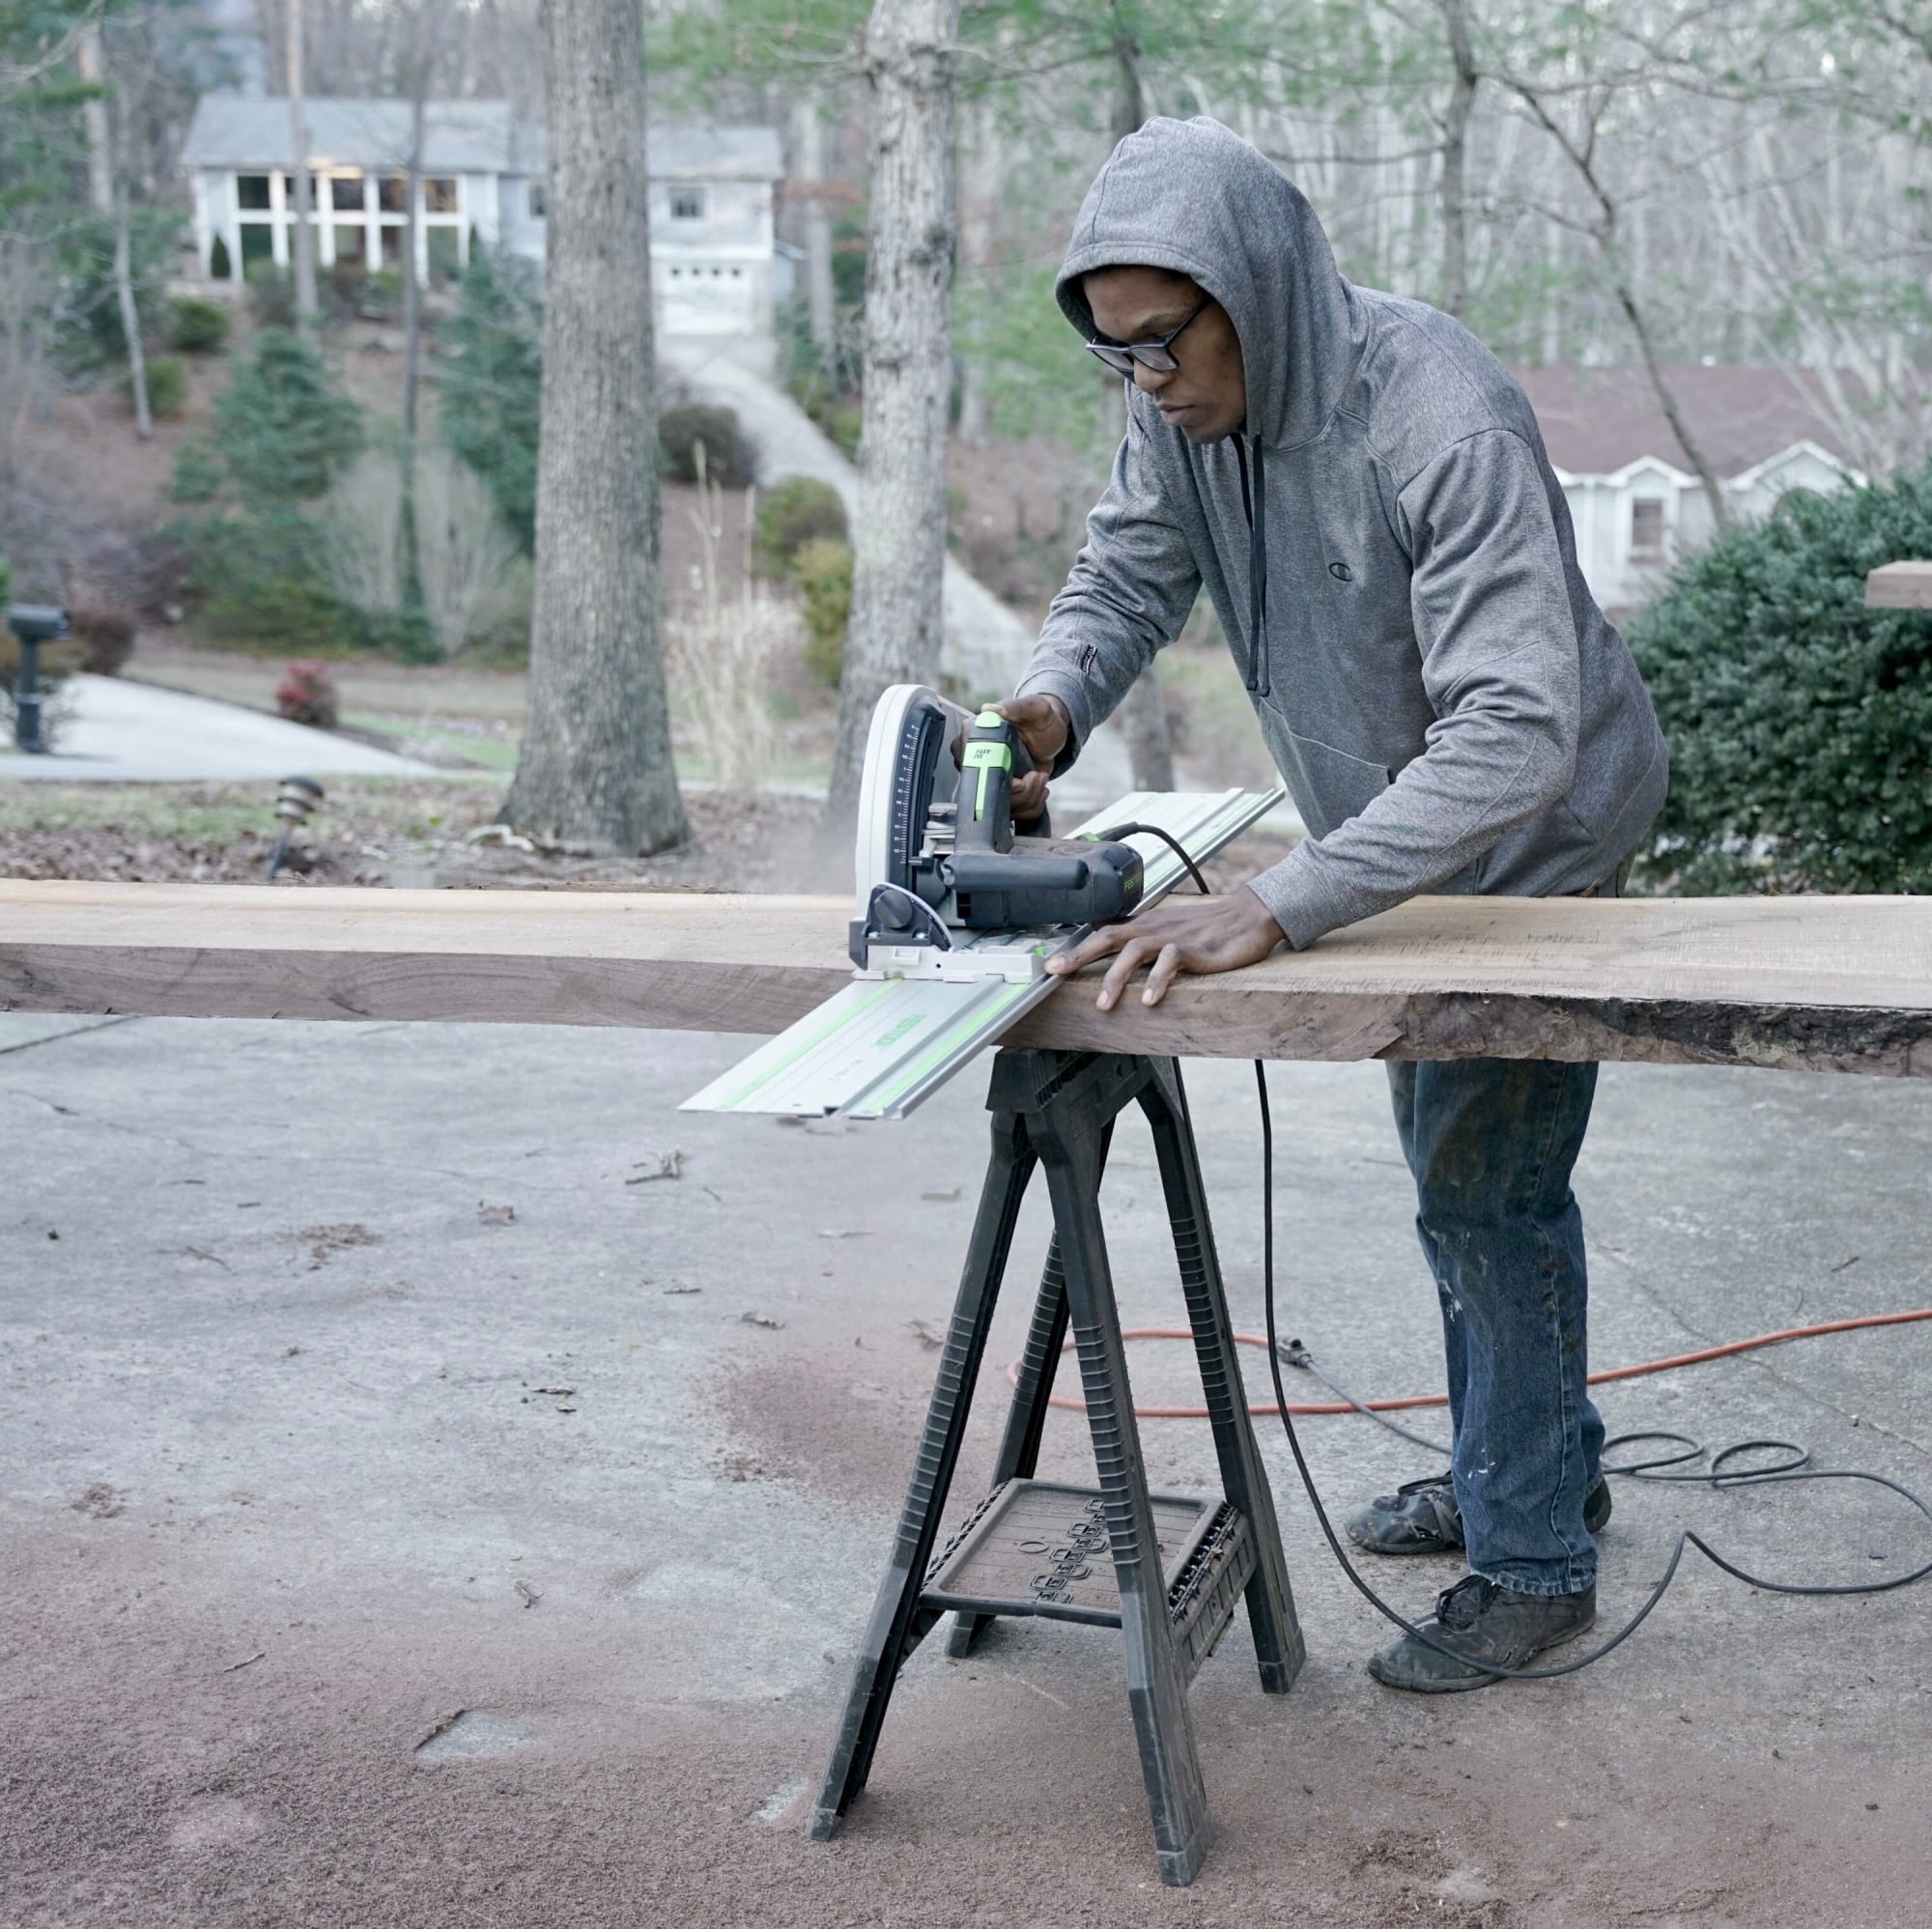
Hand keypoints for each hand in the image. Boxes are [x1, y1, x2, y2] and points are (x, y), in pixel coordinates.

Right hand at [983, 694, 1069, 821]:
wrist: (1052, 734)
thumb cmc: (1041, 717)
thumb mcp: (1034, 708)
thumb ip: (1015, 707)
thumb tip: (990, 710)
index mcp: (974, 733)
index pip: (968, 762)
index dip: (993, 776)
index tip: (1019, 779)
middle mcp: (974, 758)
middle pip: (983, 790)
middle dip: (1018, 793)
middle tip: (1036, 777)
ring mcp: (986, 777)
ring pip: (999, 806)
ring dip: (1028, 798)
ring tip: (1040, 778)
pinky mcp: (999, 792)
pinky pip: (1011, 812)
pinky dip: (1031, 806)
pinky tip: (1039, 788)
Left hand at [1045, 888, 1285, 1009]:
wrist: (1249, 916)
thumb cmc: (1210, 929)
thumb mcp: (1170, 933)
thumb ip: (1144, 942)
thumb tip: (1116, 953)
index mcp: (1145, 925)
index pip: (1103, 932)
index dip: (1075, 948)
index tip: (1050, 965)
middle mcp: (1153, 928)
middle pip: (1108, 937)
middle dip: (1079, 955)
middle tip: (1055, 972)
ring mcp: (1173, 937)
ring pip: (1134, 951)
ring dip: (1115, 978)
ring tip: (1103, 1004)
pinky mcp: (1194, 949)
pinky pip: (1171, 962)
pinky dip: (1158, 981)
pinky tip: (1150, 1000)